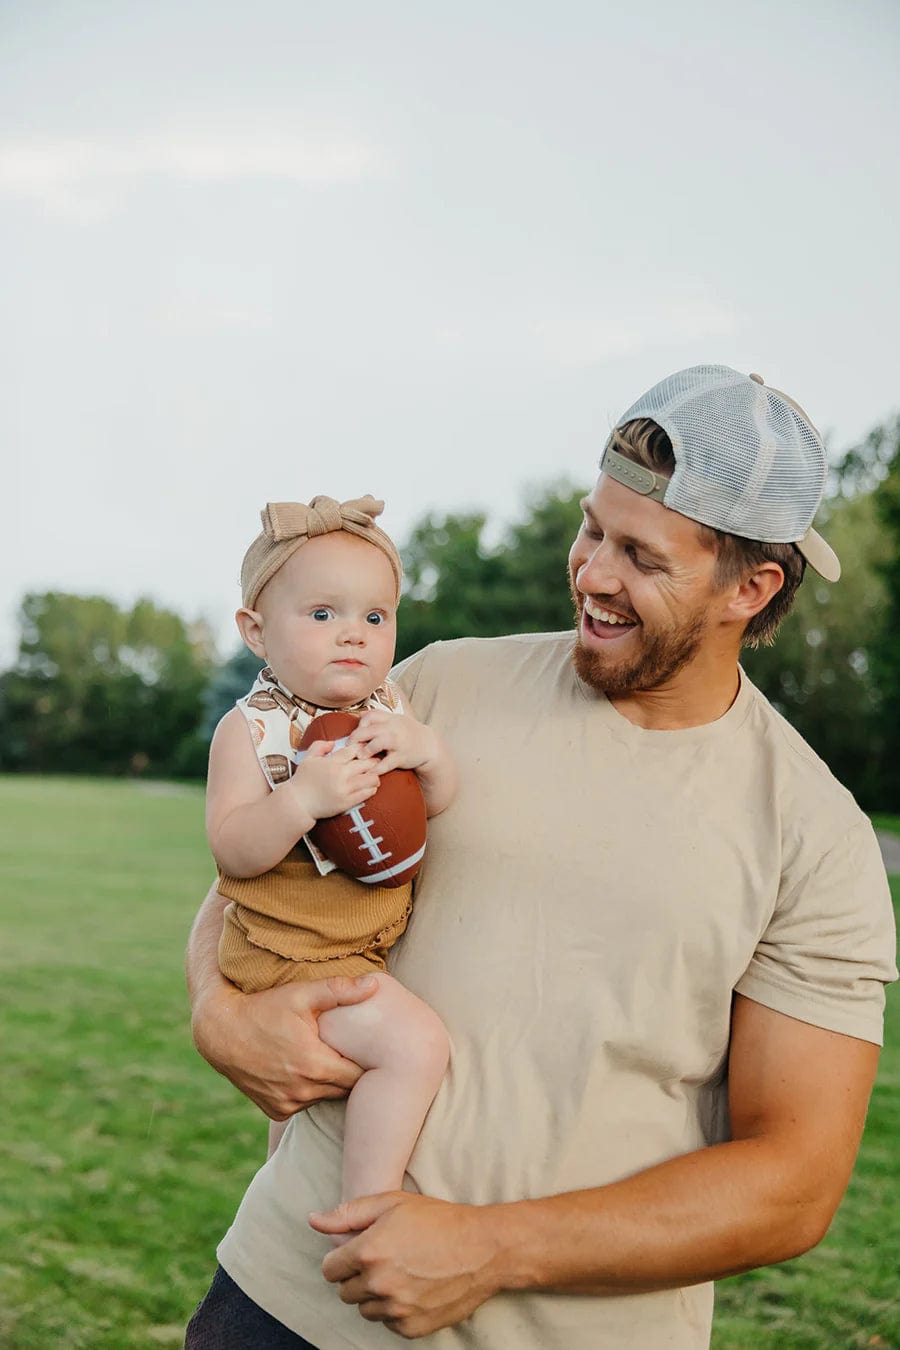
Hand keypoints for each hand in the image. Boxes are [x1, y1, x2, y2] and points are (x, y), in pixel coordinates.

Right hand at [192, 974, 378, 1118]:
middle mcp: (302, 1091)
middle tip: (352, 1050)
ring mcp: (287, 1104)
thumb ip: (340, 991)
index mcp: (315, 1066)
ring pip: (325, 1097)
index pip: (360, 1075)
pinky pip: (304, 1104)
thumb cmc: (264, 1008)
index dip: (366, 1060)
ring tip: (327, 1058)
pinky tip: (304, 1070)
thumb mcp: (301, 994)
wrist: (220, 1031)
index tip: (367, 1046)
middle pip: (345, 1089)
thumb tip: (375, 985)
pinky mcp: (275, 1110)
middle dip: (350, 1072)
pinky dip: (307, 1091)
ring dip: (329, 1082)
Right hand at [292, 740, 380, 820]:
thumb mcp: (308, 759)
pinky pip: (367, 793)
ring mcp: (344, 789)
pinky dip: (372, 789)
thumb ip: (319, 746)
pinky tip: (370, 787)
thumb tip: (333, 743)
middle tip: (375, 761)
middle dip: (373, 761)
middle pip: (366, 763)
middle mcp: (340, 774)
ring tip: (373, 776)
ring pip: (371, 778)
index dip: (363, 748)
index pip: (354, 750)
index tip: (366, 749)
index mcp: (332, 762)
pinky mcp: (347, 802)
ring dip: (375, 776)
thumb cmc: (302, 781)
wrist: (298, 803)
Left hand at [311, 1193, 503, 1337]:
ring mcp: (396, 1309)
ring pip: (366, 1310)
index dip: (342, 1259)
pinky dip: (395, 1310)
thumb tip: (313, 1220)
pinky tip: (414, 1288)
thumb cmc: (437, 1220)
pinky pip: (388, 1323)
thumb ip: (347, 1213)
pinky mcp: (412, 1328)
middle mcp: (378, 1284)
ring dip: (375, 1295)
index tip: (359, 1252)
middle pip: (345, 1292)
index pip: (330, 1269)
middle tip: (384, 1259)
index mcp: (368, 1251)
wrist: (482, 1249)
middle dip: (358, 1277)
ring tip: (401, 1272)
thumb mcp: (391, 1203)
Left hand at [348, 711, 439, 776]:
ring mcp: (399, 743)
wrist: (428, 745)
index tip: (356, 733)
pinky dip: (377, 768)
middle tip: (350, 746)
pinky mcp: (402, 757)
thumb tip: (360, 714)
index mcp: (390, 719)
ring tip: (360, 756)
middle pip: (371, 729)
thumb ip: (379, 717)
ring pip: (379, 743)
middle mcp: (394, 728)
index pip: (370, 716)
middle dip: (357, 737)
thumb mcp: (396, 720)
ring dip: (367, 750)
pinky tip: (370, 771)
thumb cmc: (408, 732)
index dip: (360, 724)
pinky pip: (387, 763)